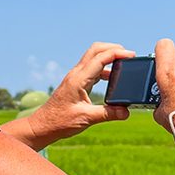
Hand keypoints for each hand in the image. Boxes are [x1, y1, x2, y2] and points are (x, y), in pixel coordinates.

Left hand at [20, 43, 135, 148]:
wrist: (43, 126)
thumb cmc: (59, 122)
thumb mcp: (86, 118)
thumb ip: (108, 114)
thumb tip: (126, 112)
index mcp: (79, 79)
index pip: (100, 57)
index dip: (118, 53)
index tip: (132, 56)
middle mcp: (76, 74)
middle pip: (96, 50)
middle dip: (113, 48)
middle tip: (129, 55)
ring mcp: (75, 77)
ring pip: (93, 58)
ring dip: (108, 57)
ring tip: (124, 65)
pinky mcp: (75, 83)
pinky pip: (91, 69)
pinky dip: (103, 69)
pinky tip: (112, 79)